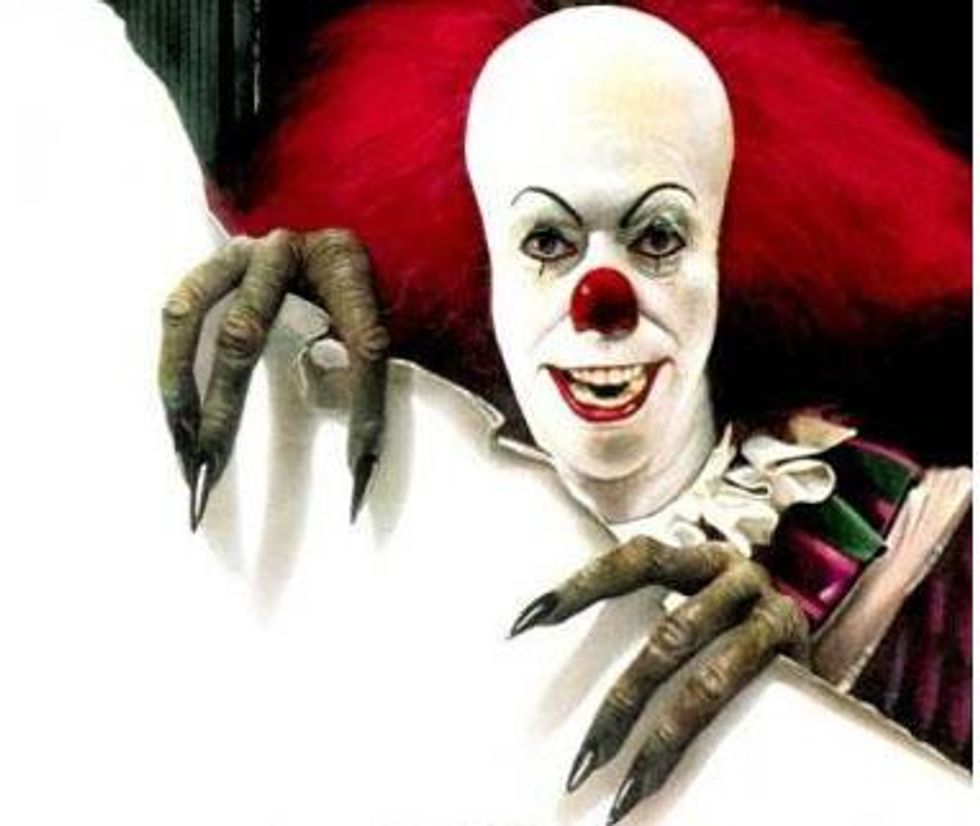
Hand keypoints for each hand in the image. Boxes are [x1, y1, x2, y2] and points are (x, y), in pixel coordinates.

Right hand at [158, 228, 388, 528]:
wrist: (337, 238)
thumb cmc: (367, 287)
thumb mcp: (396, 317)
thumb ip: (386, 366)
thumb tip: (368, 451)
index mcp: (345, 263)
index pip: (362, 341)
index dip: (364, 408)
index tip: (360, 468)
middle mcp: (285, 251)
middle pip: (244, 333)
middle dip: (224, 408)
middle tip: (211, 470)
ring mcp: (243, 253)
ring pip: (197, 321)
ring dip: (181, 390)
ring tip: (182, 449)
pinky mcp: (216, 265)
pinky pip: (180, 312)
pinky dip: (172, 367)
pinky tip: (176, 418)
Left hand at [510, 537, 808, 822]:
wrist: (820, 664)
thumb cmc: (733, 636)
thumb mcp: (691, 610)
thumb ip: (647, 619)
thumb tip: (553, 651)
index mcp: (695, 558)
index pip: (633, 560)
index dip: (582, 585)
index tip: (527, 620)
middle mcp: (732, 572)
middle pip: (667, 637)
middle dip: (620, 704)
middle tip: (582, 763)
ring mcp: (769, 609)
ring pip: (705, 677)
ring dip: (660, 737)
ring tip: (624, 791)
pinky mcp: (794, 649)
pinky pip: (738, 696)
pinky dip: (696, 739)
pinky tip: (664, 773)